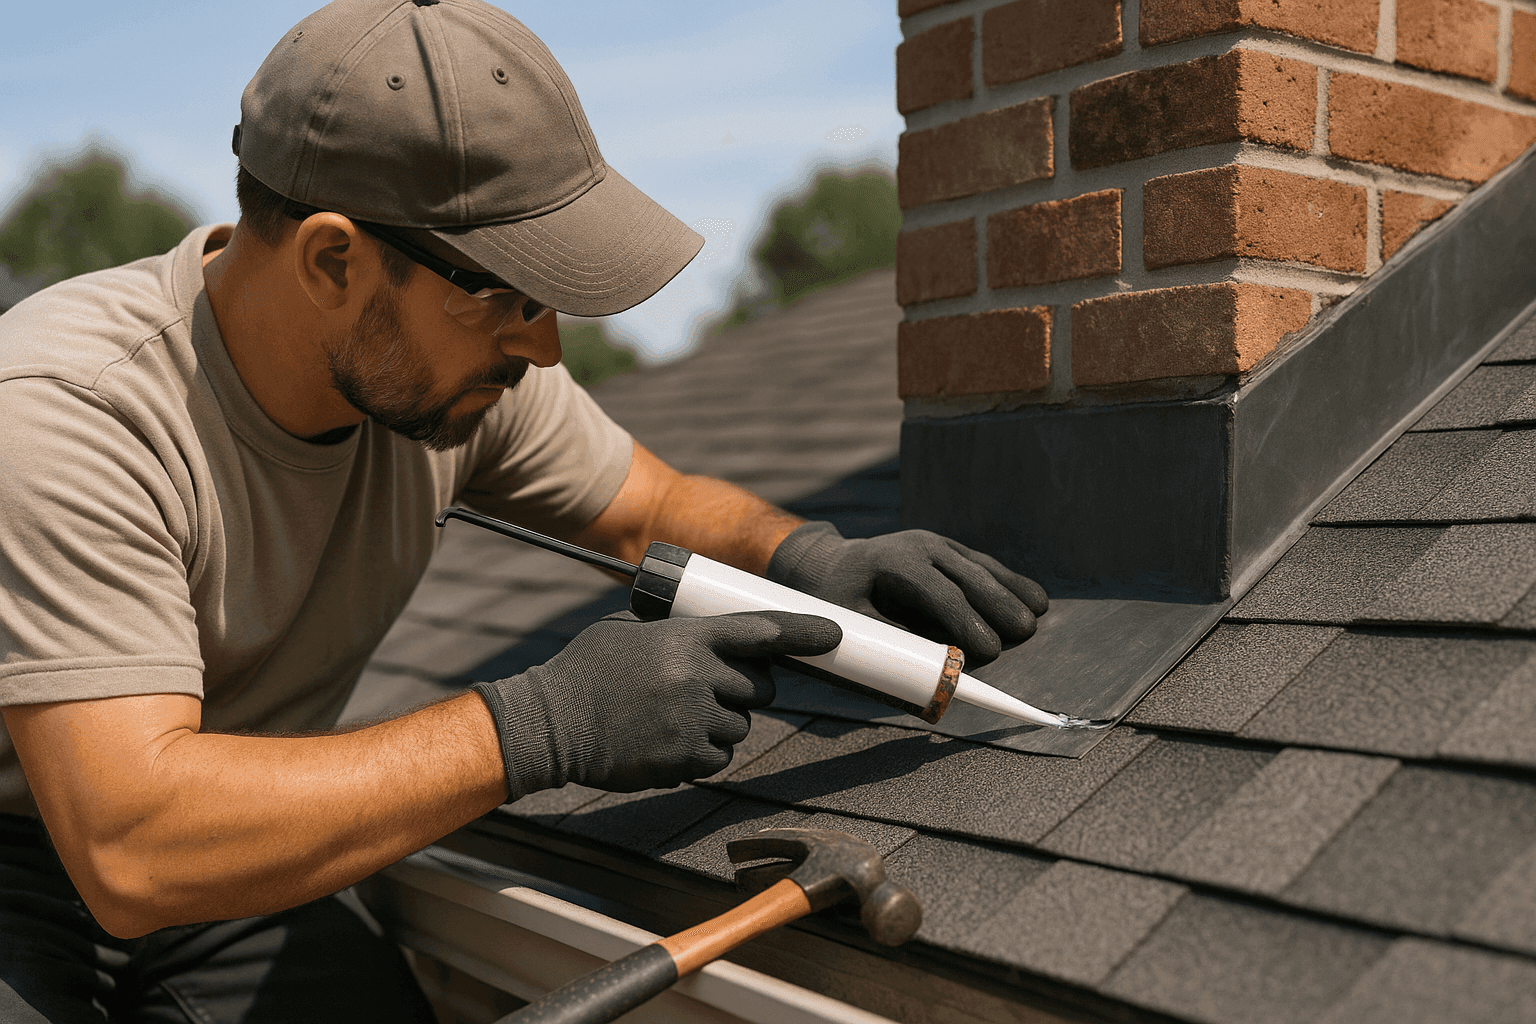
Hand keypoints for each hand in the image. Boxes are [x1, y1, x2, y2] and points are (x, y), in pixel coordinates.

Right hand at [472, 610, 841, 797]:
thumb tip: (720, 638)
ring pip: (740, 726)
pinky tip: (664, 740)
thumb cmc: (588, 672)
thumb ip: (681, 633)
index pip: (760, 630)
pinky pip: (720, 758)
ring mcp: (694, 720)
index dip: (802, 631)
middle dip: (743, 689)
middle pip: (759, 687)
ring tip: (668, 716)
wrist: (551, 723)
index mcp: (687, 638)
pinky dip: (701, 753)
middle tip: (703, 689)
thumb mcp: (632, 631)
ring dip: (718, 723)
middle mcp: (698, 676)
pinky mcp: (685, 759)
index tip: (834, 634)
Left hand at [766, 522, 1047, 665]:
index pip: (938, 593)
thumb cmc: (836, 600)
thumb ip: (888, 644)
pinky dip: (1008, 581)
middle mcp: (918, 546)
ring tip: (1039, 614)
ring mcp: (935, 544)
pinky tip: (1033, 597)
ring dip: (1012, 590)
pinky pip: (982, 565)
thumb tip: (929, 671)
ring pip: (981, 567)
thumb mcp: (849, 622)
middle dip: (999, 605)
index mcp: (892, 562)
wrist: (830, 563)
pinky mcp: (947, 549)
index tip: (991, 650)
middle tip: (1026, 633)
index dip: (967, 621)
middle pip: (968, 576)